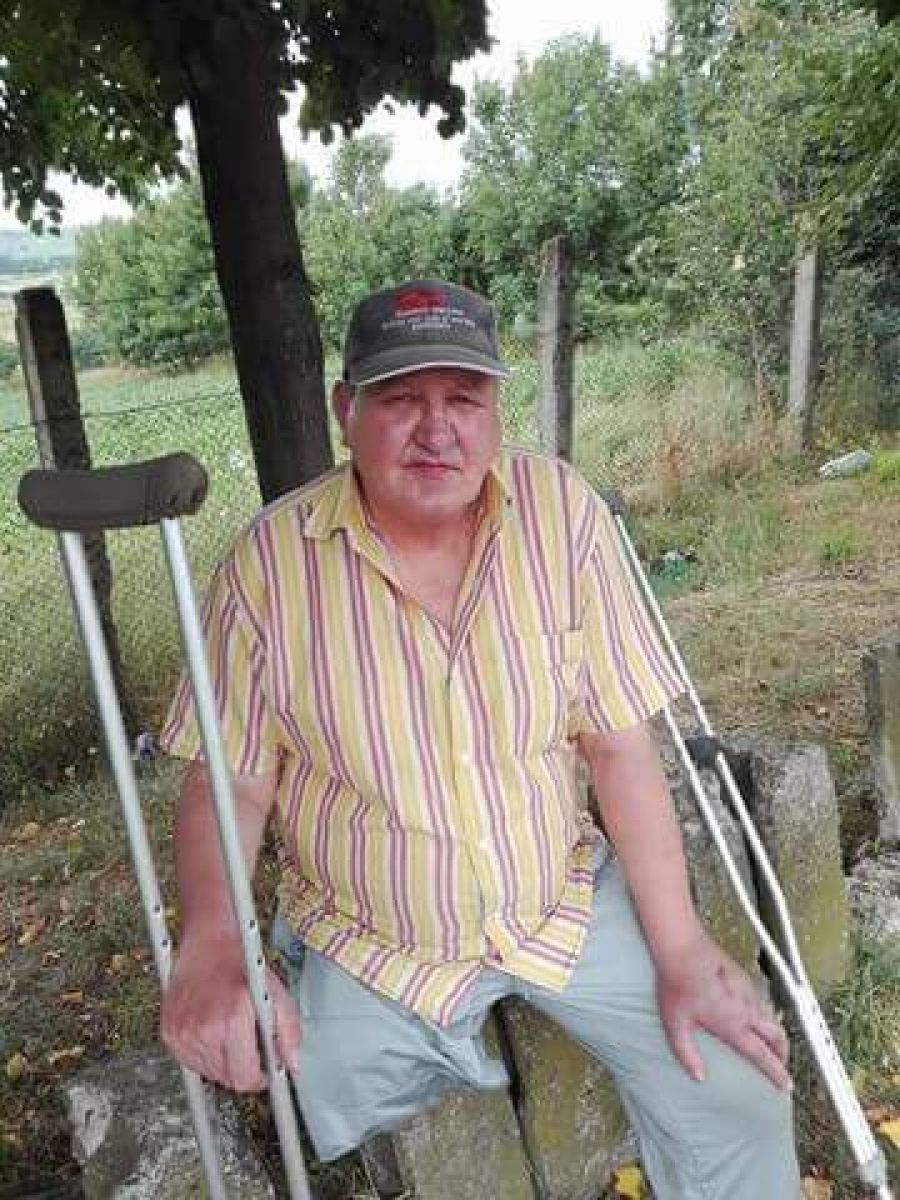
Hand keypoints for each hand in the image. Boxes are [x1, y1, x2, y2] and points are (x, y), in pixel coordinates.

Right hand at [160, 931, 300, 1090]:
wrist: (207, 942)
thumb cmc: (242, 964)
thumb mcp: (276, 992)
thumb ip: (289, 1031)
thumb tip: (292, 1065)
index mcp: (232, 1019)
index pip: (243, 1077)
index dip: (258, 1078)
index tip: (264, 1071)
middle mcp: (203, 1029)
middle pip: (226, 1078)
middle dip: (242, 1068)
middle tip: (249, 1044)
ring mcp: (182, 1032)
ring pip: (208, 1072)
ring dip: (222, 1061)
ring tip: (230, 1032)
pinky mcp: (169, 1032)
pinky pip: (189, 1061)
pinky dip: (203, 1053)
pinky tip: (212, 1030)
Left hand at [656, 930, 790, 1089]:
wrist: (681, 947)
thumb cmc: (677, 983)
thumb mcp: (675, 1025)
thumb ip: (687, 1054)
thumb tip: (697, 1075)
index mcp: (733, 1025)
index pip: (762, 1055)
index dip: (776, 1073)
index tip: (785, 1085)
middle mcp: (745, 1009)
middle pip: (777, 1036)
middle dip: (783, 1053)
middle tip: (782, 1065)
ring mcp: (747, 990)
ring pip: (772, 1016)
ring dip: (777, 1032)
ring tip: (773, 1042)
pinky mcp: (742, 975)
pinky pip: (762, 999)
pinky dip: (767, 1012)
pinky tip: (756, 1011)